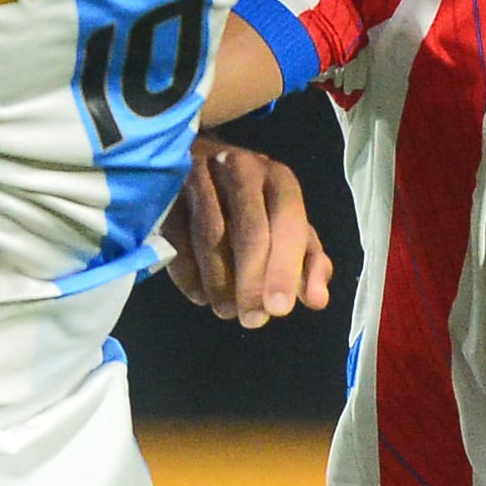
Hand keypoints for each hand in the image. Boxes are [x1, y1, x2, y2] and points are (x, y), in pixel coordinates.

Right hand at [165, 140, 335, 326]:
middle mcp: (242, 168)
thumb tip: (318, 300)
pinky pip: (176, 236)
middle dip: (252, 282)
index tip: (279, 310)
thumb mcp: (285, 226)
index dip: (284, 269)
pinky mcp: (167, 189)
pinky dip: (189, 272)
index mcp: (278, 179)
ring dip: (219, 282)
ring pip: (210, 235)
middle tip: (252, 320)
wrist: (195, 166)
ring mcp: (201, 176)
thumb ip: (307, 261)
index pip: (287, 223)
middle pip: (249, 231)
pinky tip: (199, 295)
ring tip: (225, 311)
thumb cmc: (252, 204)